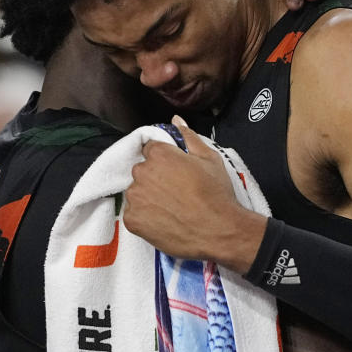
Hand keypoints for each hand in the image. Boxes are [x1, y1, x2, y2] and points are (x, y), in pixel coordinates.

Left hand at [124, 116, 266, 272]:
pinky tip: (164, 220)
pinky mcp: (133, 220)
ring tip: (171, 208)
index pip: (151, 149)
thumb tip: (175, 120)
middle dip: (154, 178)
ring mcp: (135, 197)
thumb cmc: (216, 193)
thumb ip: (189, 137)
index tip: (175, 172)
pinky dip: (145, 217)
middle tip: (175, 192)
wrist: (218, 231)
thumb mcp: (210, 159)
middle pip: (142, 171)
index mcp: (159, 154)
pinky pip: (134, 214)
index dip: (164, 160)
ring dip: (148, 197)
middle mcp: (142, 172)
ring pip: (137, 192)